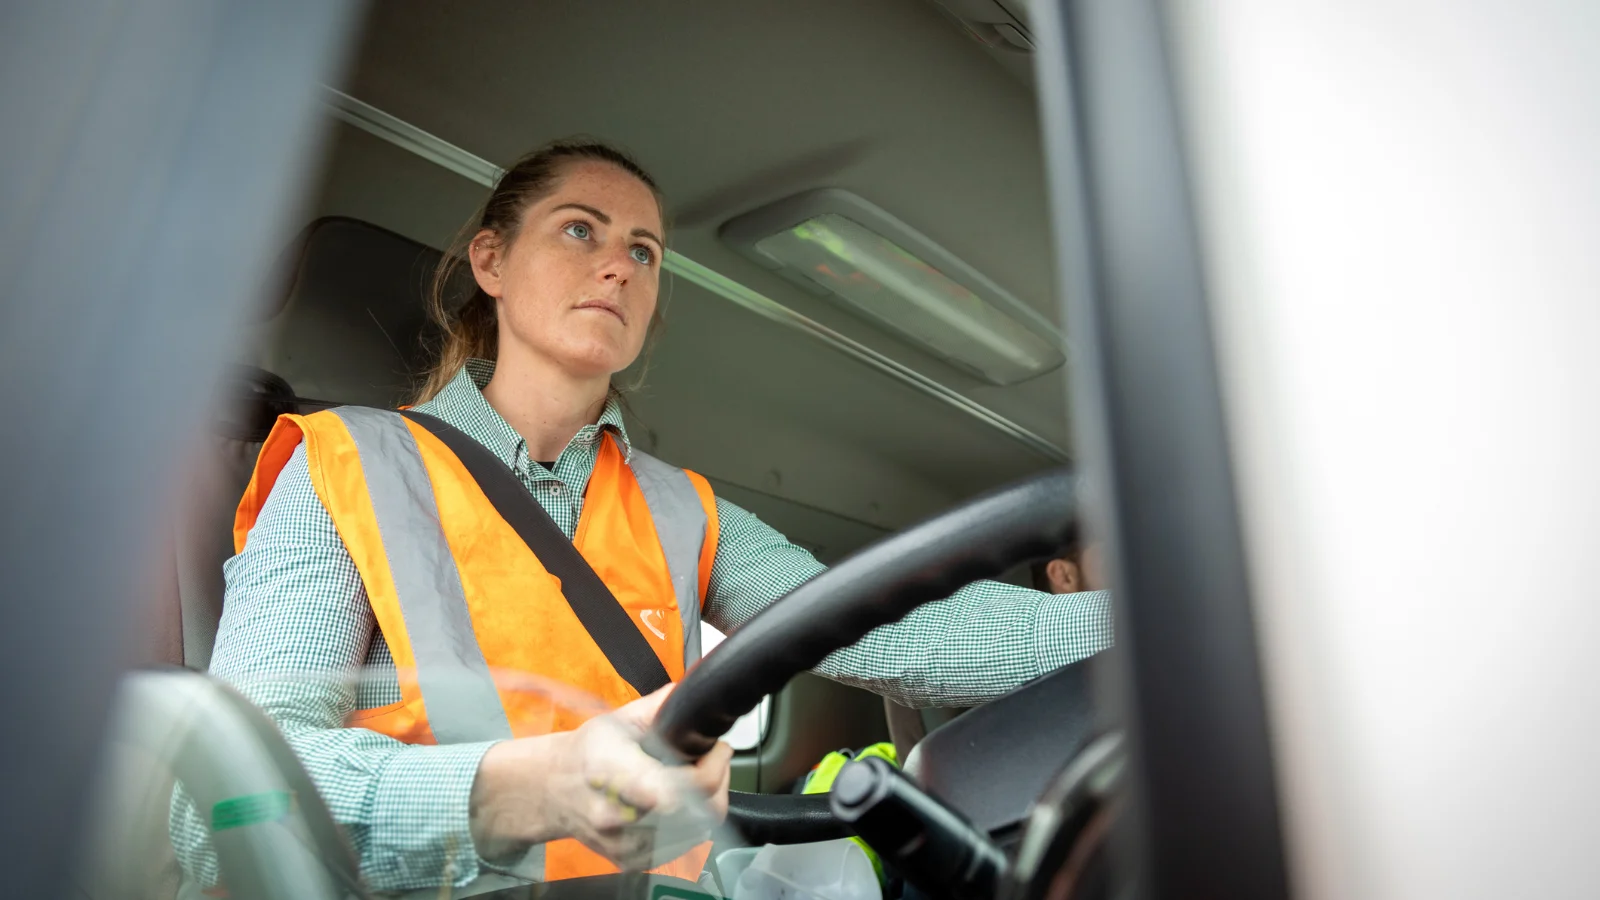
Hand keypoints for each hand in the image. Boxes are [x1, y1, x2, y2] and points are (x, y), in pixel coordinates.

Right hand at [468, 685, 733, 867]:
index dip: (710, 769)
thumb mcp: (619, 719)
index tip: (717, 748)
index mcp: (614, 773)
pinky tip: (682, 803)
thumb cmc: (586, 753)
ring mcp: (625, 845)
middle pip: (697, 810)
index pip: (674, 790)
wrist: (553, 790)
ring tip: (694, 778)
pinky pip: (685, 847)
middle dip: (717, 780)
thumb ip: (661, 707)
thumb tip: (693, 693)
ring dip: (708, 802)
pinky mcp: (633, 861)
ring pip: (698, 831)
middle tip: (711, 759)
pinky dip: (693, 824)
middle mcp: (617, 817)